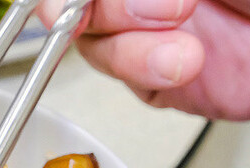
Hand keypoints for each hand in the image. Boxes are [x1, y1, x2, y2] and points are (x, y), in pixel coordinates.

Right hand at [38, 0, 249, 120]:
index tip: (66, 5)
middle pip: (78, 4)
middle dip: (107, 7)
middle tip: (161, 6)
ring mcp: (152, 28)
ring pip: (94, 41)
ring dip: (130, 43)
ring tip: (181, 38)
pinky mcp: (166, 77)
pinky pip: (128, 79)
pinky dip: (147, 72)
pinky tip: (183, 63)